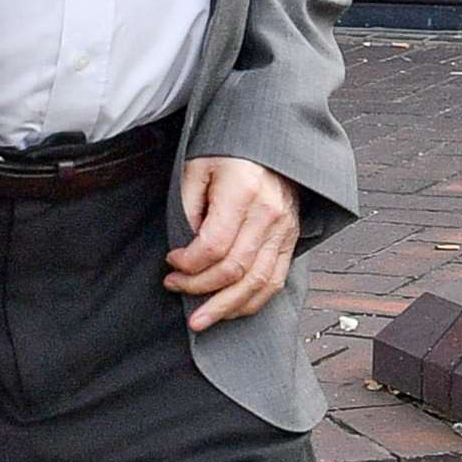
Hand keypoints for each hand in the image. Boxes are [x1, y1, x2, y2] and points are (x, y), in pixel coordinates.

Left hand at [162, 157, 300, 330]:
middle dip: (200, 289)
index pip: (214, 245)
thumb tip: (184, 246)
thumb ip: (187, 205)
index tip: (171, 262)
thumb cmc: (229, 151)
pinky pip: (275, 281)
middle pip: (235, 269)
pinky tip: (230, 309)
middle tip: (175, 289)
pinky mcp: (291, 239)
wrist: (271, 142)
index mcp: (243, 192)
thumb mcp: (197, 167)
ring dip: (226, 308)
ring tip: (200, 320)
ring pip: (257, 283)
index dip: (188, 262)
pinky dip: (252, 302)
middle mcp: (268, 214)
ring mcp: (284, 229)